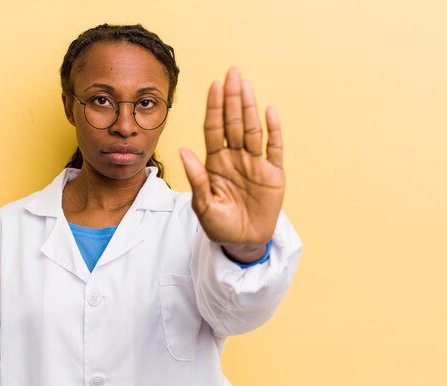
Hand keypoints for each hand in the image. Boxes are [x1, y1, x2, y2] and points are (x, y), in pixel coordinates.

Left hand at [180, 67, 284, 256]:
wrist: (242, 242)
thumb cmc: (219, 225)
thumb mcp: (203, 205)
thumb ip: (197, 177)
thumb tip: (183, 150)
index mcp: (215, 162)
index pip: (214, 129)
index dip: (214, 107)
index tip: (213, 85)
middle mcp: (235, 157)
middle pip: (233, 122)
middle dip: (232, 98)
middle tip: (232, 72)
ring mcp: (255, 163)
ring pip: (252, 129)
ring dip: (249, 107)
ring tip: (245, 85)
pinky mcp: (273, 174)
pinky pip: (274, 148)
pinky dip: (273, 130)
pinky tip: (269, 111)